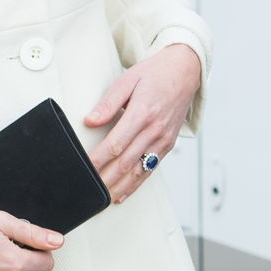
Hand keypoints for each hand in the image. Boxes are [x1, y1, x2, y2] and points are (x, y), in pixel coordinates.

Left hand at [84, 44, 201, 203]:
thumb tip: (90, 121)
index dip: (99, 158)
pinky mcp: (168, 145)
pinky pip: (150, 169)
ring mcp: (163, 140)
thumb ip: (108, 103)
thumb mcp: (127, 80)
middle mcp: (155, 130)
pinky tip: (122, 193)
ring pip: (138, 170)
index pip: (117, 143)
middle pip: (126, 162)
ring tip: (102, 199)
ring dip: (119, 187)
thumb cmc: (155, 74)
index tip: (85, 167)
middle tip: (89, 189)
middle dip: (106, 179)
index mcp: (143, 112)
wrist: (185, 72)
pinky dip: (135, 184)